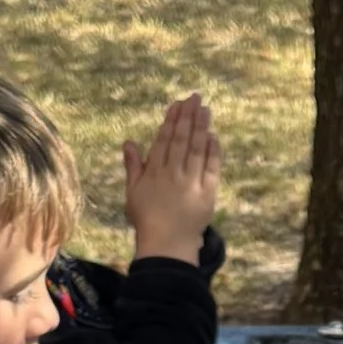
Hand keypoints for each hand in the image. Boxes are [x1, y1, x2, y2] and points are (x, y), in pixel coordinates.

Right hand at [124, 94, 219, 261]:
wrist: (166, 246)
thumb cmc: (147, 220)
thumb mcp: (133, 192)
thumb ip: (133, 165)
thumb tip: (128, 141)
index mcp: (154, 172)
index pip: (164, 140)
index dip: (171, 120)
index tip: (177, 104)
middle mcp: (172, 173)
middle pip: (181, 139)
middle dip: (188, 116)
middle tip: (195, 97)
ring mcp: (191, 182)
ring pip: (196, 149)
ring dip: (201, 127)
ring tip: (205, 109)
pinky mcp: (207, 193)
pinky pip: (211, 167)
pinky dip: (212, 151)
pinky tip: (213, 136)